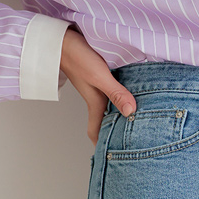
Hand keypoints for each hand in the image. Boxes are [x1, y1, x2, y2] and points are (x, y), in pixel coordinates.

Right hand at [59, 27, 136, 146]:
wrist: (61, 38)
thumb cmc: (77, 57)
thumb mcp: (99, 76)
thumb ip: (116, 93)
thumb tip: (132, 112)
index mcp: (95, 102)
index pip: (96, 131)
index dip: (101, 147)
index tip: (110, 160)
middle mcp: (96, 96)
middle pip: (105, 120)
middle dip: (115, 132)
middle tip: (132, 142)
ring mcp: (96, 85)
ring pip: (109, 105)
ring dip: (119, 112)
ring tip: (136, 118)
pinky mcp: (98, 73)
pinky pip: (111, 90)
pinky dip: (120, 94)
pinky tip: (132, 90)